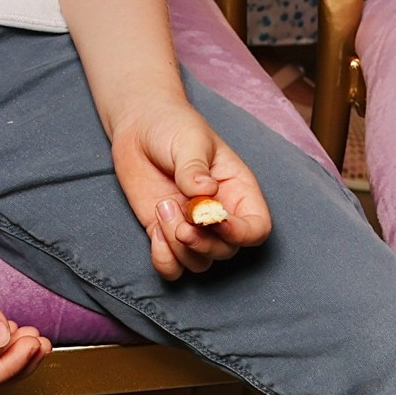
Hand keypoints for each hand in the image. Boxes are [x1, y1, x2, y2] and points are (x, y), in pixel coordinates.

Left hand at [109, 96, 272, 278]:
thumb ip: (196, 168)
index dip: (241, 233)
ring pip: (199, 263)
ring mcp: (192, 228)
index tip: (214, 220)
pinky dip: (164, 260)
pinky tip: (155, 232)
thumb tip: (205, 191)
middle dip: (203, 243)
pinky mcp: (165, 234)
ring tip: (163, 208)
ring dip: (179, 247)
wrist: (139, 127)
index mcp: (237, 190)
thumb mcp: (190, 140)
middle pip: (227, 251)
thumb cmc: (174, 127)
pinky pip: (172, 267)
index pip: (256, 228)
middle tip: (181, 222)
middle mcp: (219, 214)